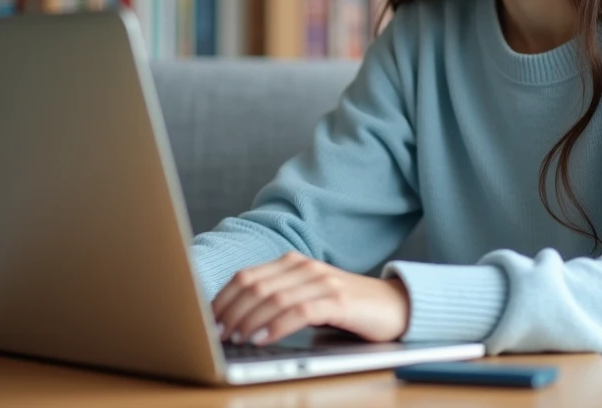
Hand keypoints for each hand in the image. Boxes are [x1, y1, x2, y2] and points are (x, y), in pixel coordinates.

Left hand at [211, 251, 410, 346]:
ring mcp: (323, 282)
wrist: (394, 306)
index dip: (223, 299)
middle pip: (255, 286)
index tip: (208, 321)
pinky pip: (301, 311)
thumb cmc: (346, 307)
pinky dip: (277, 325)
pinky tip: (264, 338)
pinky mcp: (339, 301)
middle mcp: (305, 267)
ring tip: (236, 339)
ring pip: (274, 298)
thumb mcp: (307, 298)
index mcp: (293, 263)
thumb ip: (278, 301)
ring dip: (250, 320)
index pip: (246, 276)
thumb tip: (235, 321)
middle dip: (231, 312)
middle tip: (218, 334)